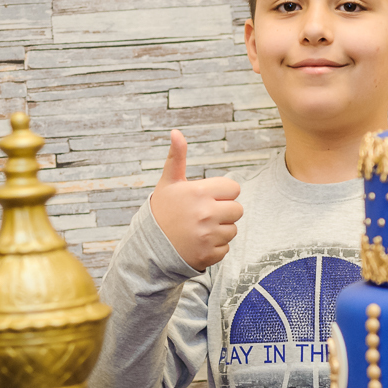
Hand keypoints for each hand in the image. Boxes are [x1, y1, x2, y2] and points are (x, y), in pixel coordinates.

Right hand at [150, 130, 242, 270]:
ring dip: (220, 230)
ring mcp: (208, 236)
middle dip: (224, 211)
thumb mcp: (168, 182)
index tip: (207, 198)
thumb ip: (176, 157)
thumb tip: (176, 132)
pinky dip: (215, 247)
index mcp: (199, 193)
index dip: (222, 193)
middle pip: (238, 209)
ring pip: (233, 229)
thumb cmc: (162, 211)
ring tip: (199, 229)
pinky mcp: (210, 254)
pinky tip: (199, 243)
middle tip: (203, 214)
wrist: (149, 247)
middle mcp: (206, 214)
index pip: (234, 188)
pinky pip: (226, 248)